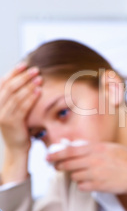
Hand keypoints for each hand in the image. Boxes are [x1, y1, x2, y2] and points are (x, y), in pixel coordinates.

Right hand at [0, 62, 41, 182]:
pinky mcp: (11, 123)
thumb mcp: (16, 109)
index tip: (25, 64)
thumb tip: (28, 78)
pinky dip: (30, 98)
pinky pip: (21, 107)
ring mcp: (2, 115)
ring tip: (39, 78)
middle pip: (9, 87)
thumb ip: (18, 96)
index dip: (13, 72)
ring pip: (16, 96)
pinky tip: (38, 91)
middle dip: (23, 77)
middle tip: (35, 70)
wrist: (17, 147)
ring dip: (28, 86)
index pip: (3, 83)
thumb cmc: (20, 126)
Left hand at [47, 142, 126, 202]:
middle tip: (58, 166)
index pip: (70, 150)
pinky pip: (81, 186)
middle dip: (60, 165)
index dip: (56, 154)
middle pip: (68, 164)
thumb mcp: (112, 147)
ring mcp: (95, 174)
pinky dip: (82, 184)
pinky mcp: (98, 186)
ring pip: (74, 176)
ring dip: (75, 174)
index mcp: (98, 148)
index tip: (48, 156)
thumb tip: (77, 147)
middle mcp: (94, 161)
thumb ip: (95, 147)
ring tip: (82, 172)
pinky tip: (89, 181)